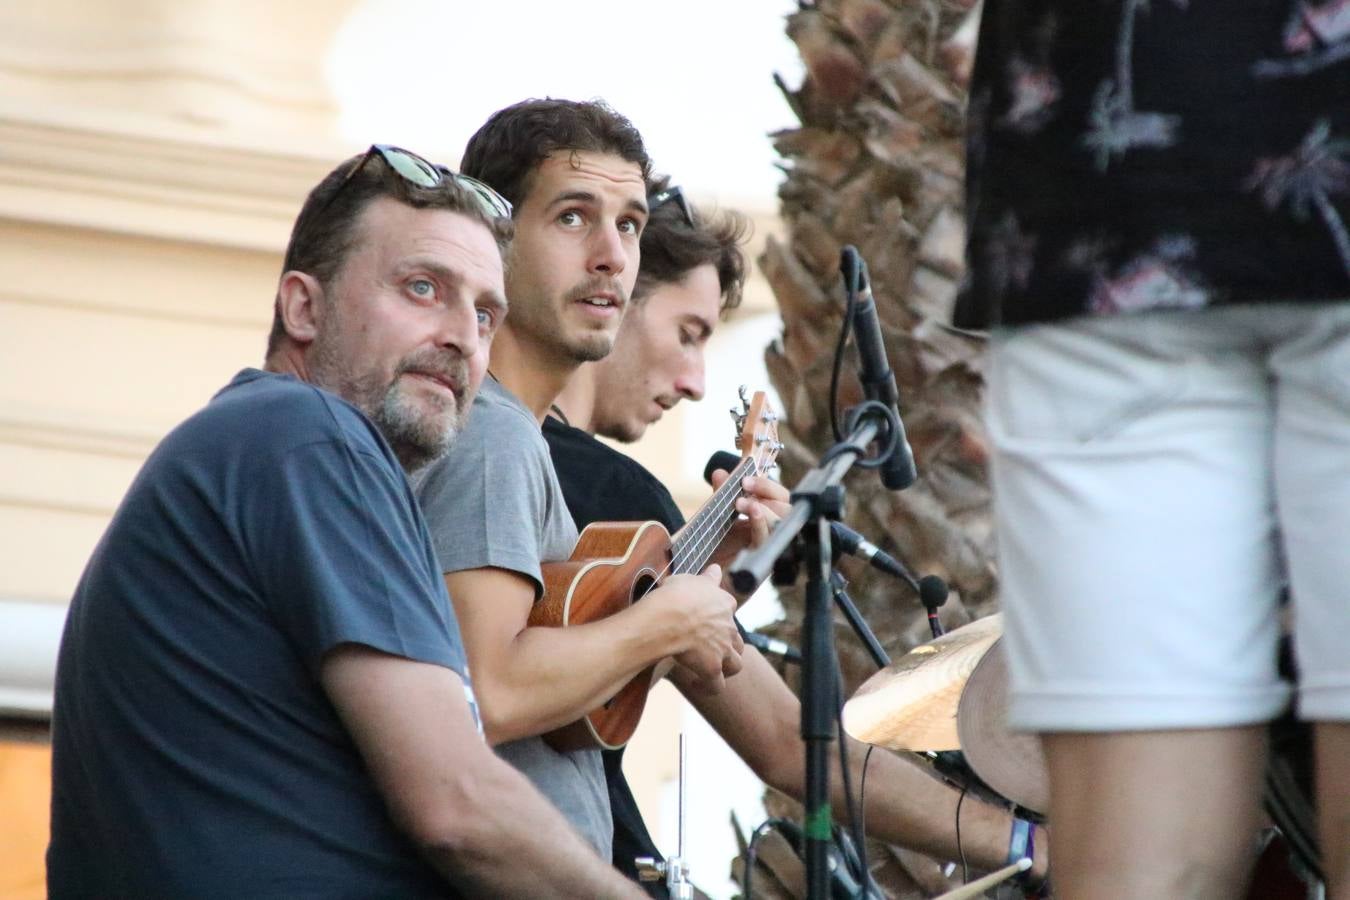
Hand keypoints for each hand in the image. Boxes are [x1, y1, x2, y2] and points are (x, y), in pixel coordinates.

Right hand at [650, 564, 742, 692]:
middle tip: (709, 648)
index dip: (717, 614)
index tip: (705, 618)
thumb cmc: (675, 596)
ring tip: (712, 669)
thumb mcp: (690, 579)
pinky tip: (699, 685)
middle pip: (736, 639)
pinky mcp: (713, 668)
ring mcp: (723, 649)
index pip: (728, 608)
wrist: (668, 617)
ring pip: (736, 663)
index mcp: (724, 603)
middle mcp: (729, 627)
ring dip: (726, 667)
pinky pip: (717, 685)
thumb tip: (716, 569)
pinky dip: (710, 687)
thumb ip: (705, 578)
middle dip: (726, 645)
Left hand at [706, 470, 791, 578]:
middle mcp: (771, 533)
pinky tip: (754, 512)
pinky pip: (769, 540)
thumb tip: (720, 472)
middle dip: (768, 491)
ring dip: (765, 506)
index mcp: (765, 518)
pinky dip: (762, 523)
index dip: (767, 484)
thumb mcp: (718, 517)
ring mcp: (770, 548)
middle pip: (788, 506)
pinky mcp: (763, 563)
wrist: (704, 582)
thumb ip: (722, 496)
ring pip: (784, 522)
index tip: (746, 477)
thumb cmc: (715, 553)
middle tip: (745, 485)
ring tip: (742, 502)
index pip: (779, 496)